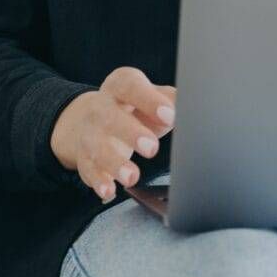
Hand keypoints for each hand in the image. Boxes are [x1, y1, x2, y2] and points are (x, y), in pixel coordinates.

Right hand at [50, 65, 176, 203]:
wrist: (91, 118)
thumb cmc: (133, 108)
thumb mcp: (152, 97)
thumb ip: (171, 100)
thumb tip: (193, 106)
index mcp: (121, 86)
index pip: (132, 87)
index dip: (149, 100)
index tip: (169, 116)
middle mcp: (101, 107)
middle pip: (110, 117)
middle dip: (130, 133)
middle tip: (151, 148)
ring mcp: (89, 133)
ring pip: (97, 147)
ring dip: (114, 163)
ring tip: (132, 176)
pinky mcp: (83, 157)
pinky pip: (88, 169)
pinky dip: (99, 181)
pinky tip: (109, 190)